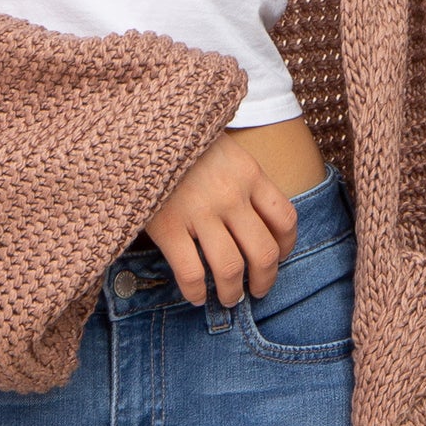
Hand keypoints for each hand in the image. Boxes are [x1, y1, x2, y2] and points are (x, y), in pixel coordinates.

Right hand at [142, 131, 298, 307]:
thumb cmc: (180, 138)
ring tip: (228, 299)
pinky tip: (196, 295)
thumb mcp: (222, 147)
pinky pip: (192, 272)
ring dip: (233, 292)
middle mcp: (231, 195)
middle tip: (257, 291)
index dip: (286, 246)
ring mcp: (200, 212)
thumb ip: (239, 177)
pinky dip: (196, 291)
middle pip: (263, 252)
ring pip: (231, 268)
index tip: (277, 257)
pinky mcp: (168, 226)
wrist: (139, 126)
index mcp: (249, 173)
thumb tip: (252, 216)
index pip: (284, 218)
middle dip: (264, 280)